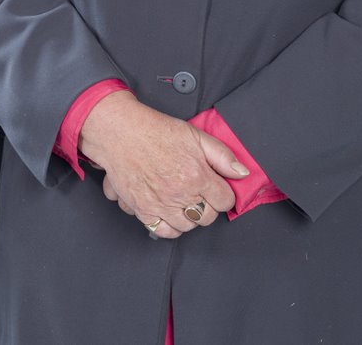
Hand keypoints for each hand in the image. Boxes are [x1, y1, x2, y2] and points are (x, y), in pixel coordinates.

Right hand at [80, 91, 244, 237]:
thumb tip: (242, 173)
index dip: (223, 193)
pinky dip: (169, 226)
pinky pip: (164, 232)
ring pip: (188, 226)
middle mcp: (181, 194)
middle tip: (200, 193)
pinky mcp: (143, 210)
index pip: (225, 201)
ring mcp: (162, 205)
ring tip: (184, 201)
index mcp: (198, 175)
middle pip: (208, 217)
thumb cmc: (155, 130)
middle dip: (208, 206)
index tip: (217, 188)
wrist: (120, 133)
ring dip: (189, 216)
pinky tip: (170, 213)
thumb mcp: (195, 135)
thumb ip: (222, 155)